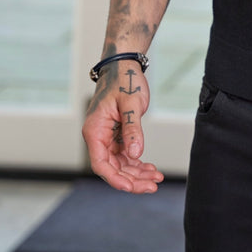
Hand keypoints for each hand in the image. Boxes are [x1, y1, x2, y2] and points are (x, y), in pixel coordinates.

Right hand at [81, 61, 162, 192]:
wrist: (124, 65)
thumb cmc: (124, 79)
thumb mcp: (130, 103)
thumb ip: (132, 129)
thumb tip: (135, 154)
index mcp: (95, 130)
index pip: (100, 163)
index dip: (115, 178)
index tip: (131, 187)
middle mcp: (98, 137)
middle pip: (112, 167)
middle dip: (131, 179)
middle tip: (152, 186)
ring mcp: (108, 137)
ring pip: (120, 164)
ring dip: (137, 173)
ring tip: (156, 178)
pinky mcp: (118, 134)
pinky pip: (126, 155)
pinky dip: (138, 163)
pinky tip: (151, 169)